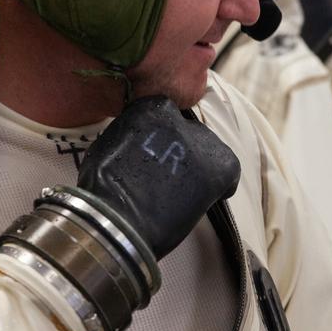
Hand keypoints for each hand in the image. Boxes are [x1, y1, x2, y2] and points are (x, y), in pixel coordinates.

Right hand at [75, 96, 239, 259]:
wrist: (118, 222)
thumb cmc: (103, 189)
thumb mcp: (108, 145)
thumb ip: (130, 133)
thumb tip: (140, 140)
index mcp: (149, 108)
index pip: (164, 112)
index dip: (161, 135)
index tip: (154, 152)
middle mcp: (179, 119)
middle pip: (189, 130)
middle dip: (182, 148)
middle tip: (168, 174)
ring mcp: (201, 143)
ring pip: (208, 149)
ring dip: (199, 165)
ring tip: (183, 190)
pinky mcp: (218, 168)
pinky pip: (228, 170)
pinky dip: (221, 183)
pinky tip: (207, 196)